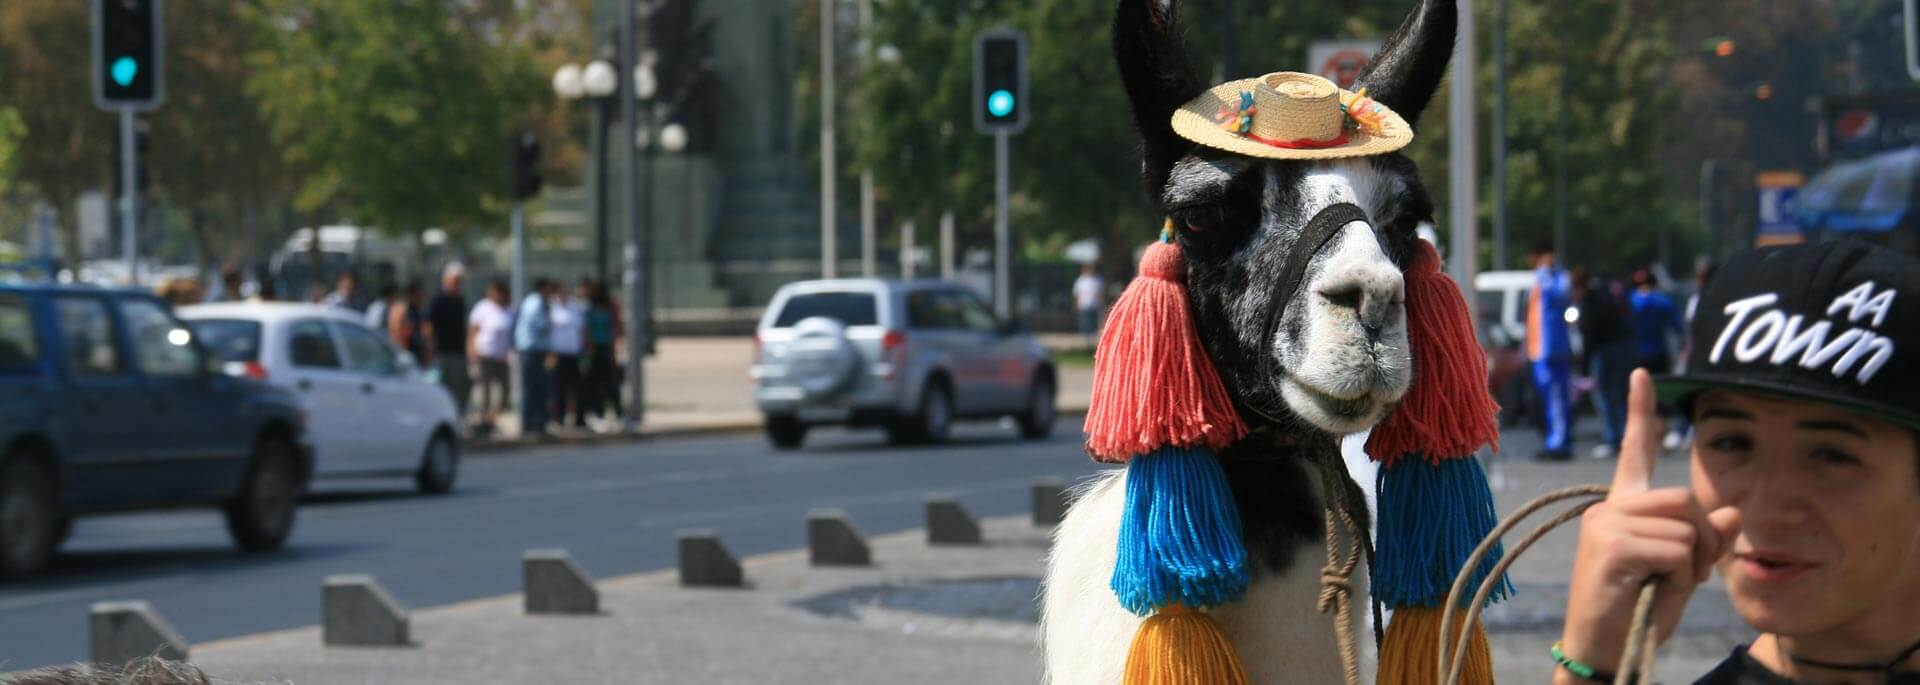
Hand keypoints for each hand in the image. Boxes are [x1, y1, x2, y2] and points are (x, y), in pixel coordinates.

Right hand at [1555, 370, 1740, 681]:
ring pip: (1685, 523)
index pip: (1633, 451)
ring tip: (1663, 585)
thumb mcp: (1680, 572)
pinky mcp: (1610, 546)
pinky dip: (1678, 576)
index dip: (1641, 412)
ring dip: (1692, 562)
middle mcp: (1609, 508)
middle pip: (1684, 498)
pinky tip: (1650, 591)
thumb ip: (1705, 539)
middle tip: (1686, 575)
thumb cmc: (1637, 612)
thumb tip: (1731, 512)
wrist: (1603, 651)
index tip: (1644, 374)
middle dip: (1703, 540)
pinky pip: (1674, 549)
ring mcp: (1606, 524)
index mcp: (1623, 508)